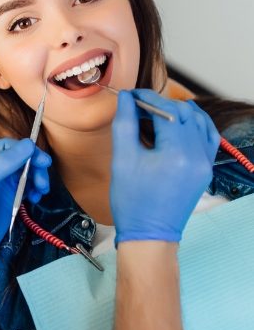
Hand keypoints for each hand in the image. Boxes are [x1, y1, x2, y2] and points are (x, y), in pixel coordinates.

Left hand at [0, 138, 51, 273]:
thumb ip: (3, 163)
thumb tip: (29, 144)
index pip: (6, 146)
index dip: (26, 150)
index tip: (43, 161)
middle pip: (19, 158)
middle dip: (34, 166)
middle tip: (44, 181)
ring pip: (25, 172)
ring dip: (36, 178)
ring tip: (41, 191)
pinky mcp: (8, 199)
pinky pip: (26, 187)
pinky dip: (34, 190)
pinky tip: (35, 198)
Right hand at [111, 89, 219, 243]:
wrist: (149, 234)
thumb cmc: (132, 200)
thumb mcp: (122, 159)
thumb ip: (125, 123)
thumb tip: (126, 98)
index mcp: (177, 153)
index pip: (166, 110)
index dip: (147, 98)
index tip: (130, 96)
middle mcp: (197, 155)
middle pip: (183, 113)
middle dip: (160, 104)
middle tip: (138, 106)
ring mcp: (205, 163)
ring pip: (198, 121)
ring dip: (177, 112)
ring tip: (154, 115)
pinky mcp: (206, 169)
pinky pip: (207, 136)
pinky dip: (193, 125)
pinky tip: (177, 124)